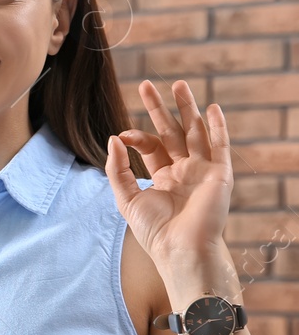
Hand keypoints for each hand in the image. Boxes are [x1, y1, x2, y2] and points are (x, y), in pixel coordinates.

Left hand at [105, 80, 233, 283]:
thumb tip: (113, 138)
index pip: (152, 146)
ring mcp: (203, 170)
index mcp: (164, 177)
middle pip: (173, 132)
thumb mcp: (126, 197)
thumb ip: (117, 169)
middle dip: (161, 109)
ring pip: (196, 132)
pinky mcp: (219, 174)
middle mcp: (185, 171)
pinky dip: (218, 127)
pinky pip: (221, 146)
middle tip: (147, 85)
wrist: (180, 249)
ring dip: (188, 108)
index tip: (123, 136)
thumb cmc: (154, 230)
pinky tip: (212, 108)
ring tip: (179, 85)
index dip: (137, 136)